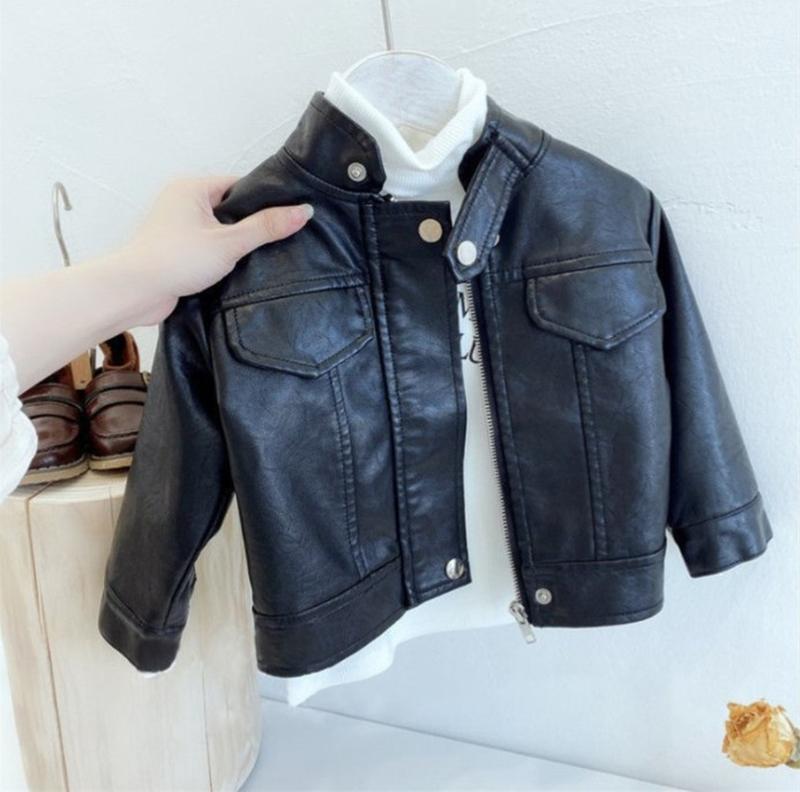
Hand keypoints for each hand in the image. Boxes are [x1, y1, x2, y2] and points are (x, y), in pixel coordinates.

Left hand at [1, 175, 313, 390]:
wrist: (134, 292)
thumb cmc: (177, 259)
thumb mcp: (229, 242)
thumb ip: (267, 227)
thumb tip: (305, 211)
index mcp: (192, 187)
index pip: (239, 185)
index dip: (264, 200)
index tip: (288, 216)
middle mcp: (182, 201)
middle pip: (231, 208)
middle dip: (252, 225)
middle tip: (281, 239)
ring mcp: (178, 227)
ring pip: (220, 230)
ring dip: (237, 244)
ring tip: (264, 256)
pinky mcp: (177, 251)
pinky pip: (209, 247)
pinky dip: (223, 257)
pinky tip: (242, 269)